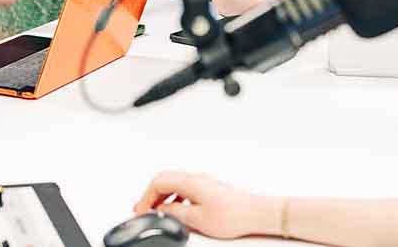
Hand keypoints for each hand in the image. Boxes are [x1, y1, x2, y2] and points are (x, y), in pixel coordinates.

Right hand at [132, 171, 278, 238]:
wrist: (256, 213)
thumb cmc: (233, 215)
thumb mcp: (197, 219)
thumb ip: (175, 213)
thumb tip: (161, 210)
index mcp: (190, 182)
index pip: (158, 181)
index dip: (146, 196)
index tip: (142, 210)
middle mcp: (196, 178)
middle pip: (165, 180)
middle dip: (151, 195)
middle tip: (145, 210)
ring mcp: (203, 183)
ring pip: (174, 184)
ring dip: (163, 197)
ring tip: (158, 212)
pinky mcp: (209, 189)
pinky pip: (184, 189)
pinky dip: (174, 198)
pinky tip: (177, 210)